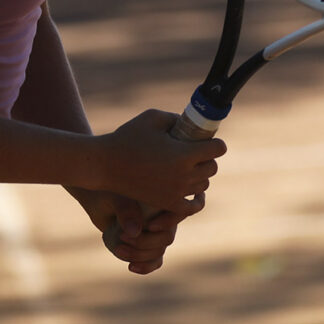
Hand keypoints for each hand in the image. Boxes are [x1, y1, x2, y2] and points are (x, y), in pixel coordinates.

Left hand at [69, 187, 204, 273]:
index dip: (168, 222)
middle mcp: (164, 216)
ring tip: (118, 250)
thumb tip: (135, 231)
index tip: (148, 226)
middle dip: (145, 243)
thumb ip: (125, 210)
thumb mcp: (114, 198)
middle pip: (166, 237)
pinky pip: (154, 260)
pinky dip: (145, 266)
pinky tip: (130, 267)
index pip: (178, 213)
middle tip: (122, 238)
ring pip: (158, 251)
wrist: (97, 200)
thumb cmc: (106, 192)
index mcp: (162, 199)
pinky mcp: (147, 245)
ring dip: (141, 256)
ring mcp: (157, 232)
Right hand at [100, 109, 225, 211]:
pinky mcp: (167, 203)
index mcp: (184, 154)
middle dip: (207, 157)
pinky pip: (192, 206)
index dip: (216, 142)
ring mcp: (176, 192)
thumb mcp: (153, 117)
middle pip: (212, 168)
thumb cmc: (128, 137)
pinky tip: (187, 187)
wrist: (106, 164)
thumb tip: (190, 124)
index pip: (217, 149)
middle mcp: (184, 176)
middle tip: (196, 150)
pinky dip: (194, 197)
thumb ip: (176, 118)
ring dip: (200, 175)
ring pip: (203, 185)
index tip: (209, 139)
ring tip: (187, 166)